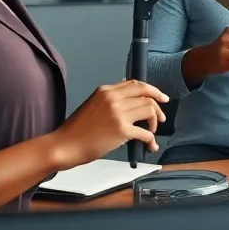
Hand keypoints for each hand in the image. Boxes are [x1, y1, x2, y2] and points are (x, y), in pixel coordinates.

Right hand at [51, 80, 167, 168]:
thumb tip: (128, 96)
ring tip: (152, 131)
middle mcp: (113, 99)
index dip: (152, 90)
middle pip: (146, 94)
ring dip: (155, 122)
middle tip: (163, 116)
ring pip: (149, 109)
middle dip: (159, 104)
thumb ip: (110, 99)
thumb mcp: (92, 105)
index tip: (160, 98)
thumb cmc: (77, 130)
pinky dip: (151, 139)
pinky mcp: (122, 130)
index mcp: (106, 91)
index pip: (135, 84)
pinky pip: (146, 132)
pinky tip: (150, 145)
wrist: (65, 145)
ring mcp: (118, 113)